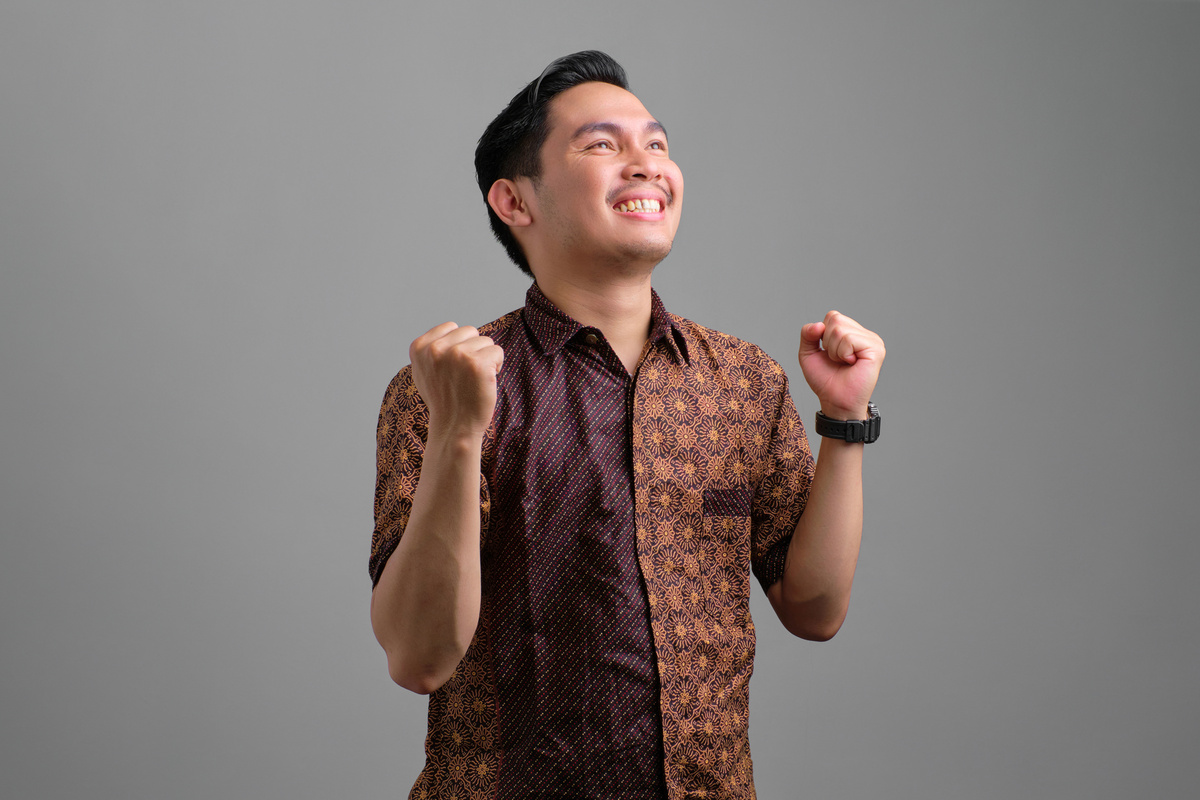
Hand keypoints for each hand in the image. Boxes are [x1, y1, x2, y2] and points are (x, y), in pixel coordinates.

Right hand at [409, 322, 503, 439]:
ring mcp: (457, 355)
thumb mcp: (424, 371)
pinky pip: (498, 351)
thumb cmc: (444, 400)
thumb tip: (451, 329)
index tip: (453, 369)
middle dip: (473, 350)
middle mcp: (436, 349)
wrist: (454, 427)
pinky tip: (485, 382)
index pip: (451, 327)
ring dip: (485, 359)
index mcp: (420, 347)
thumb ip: (432, 349)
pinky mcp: (478, 363)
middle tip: (465, 376)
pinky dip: (497, 366)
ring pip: (485, 340)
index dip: (458, 346)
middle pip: (470, 331)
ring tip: (474, 380)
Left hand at [798, 311, 884, 419]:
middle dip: (828, 342)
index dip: (823, 335)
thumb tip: (818, 324)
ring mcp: (872, 341)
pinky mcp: (876, 349)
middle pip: (835, 319)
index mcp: (853, 333)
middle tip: (837, 360)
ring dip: (835, 350)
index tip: (830, 354)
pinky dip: (843, 353)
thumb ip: (808, 334)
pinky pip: (849, 339)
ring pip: (840, 329)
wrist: (835, 401)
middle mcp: (865, 334)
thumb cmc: (826, 381)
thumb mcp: (808, 354)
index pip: (832, 316)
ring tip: (844, 363)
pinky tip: (851, 363)